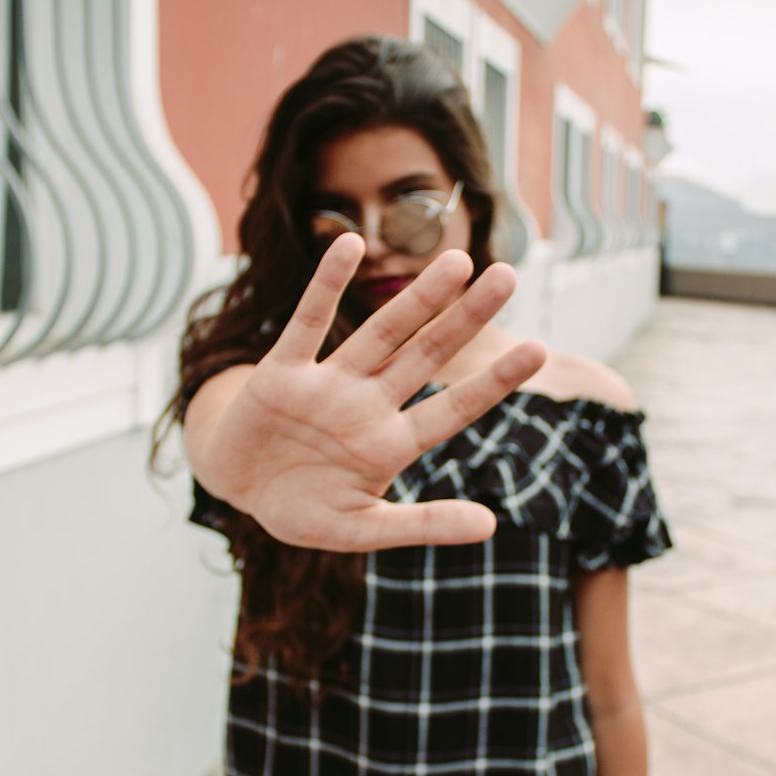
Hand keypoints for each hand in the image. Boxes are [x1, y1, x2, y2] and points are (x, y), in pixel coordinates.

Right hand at [197, 234, 545, 550]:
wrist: (236, 491)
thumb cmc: (303, 511)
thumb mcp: (361, 529)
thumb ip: (422, 525)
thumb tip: (491, 527)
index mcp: (391, 444)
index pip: (454, 408)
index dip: (494, 381)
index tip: (539, 350)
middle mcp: (368, 404)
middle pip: (427, 354)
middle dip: (466, 318)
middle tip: (509, 277)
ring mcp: (328, 384)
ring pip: (381, 333)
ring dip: (417, 298)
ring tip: (457, 261)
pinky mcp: (282, 372)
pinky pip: (308, 322)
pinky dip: (327, 285)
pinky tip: (350, 246)